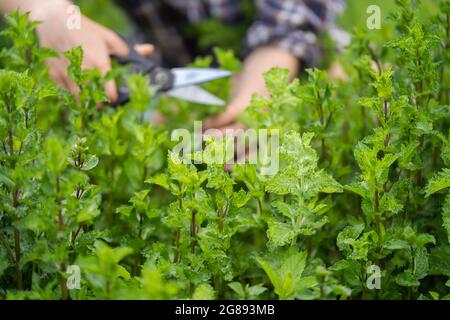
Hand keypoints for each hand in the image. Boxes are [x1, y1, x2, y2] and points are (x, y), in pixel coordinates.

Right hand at [24, 0, 153, 102]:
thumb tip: (149, 50)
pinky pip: (65, 93)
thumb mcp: (108, 37)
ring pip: (78, 100)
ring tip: (91, 103)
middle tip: (103, 104)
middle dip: (99, 105)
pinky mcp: (54, 75)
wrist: (53, 19)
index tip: (115, 99)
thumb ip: (128, 49)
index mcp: (100, 62)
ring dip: (86, 104)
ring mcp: (67, 74)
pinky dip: (71, 96)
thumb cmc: (84, 28)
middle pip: (94, 101)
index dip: (113, 99)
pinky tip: (77, 93)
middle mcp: (84, 71)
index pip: (109, 92)